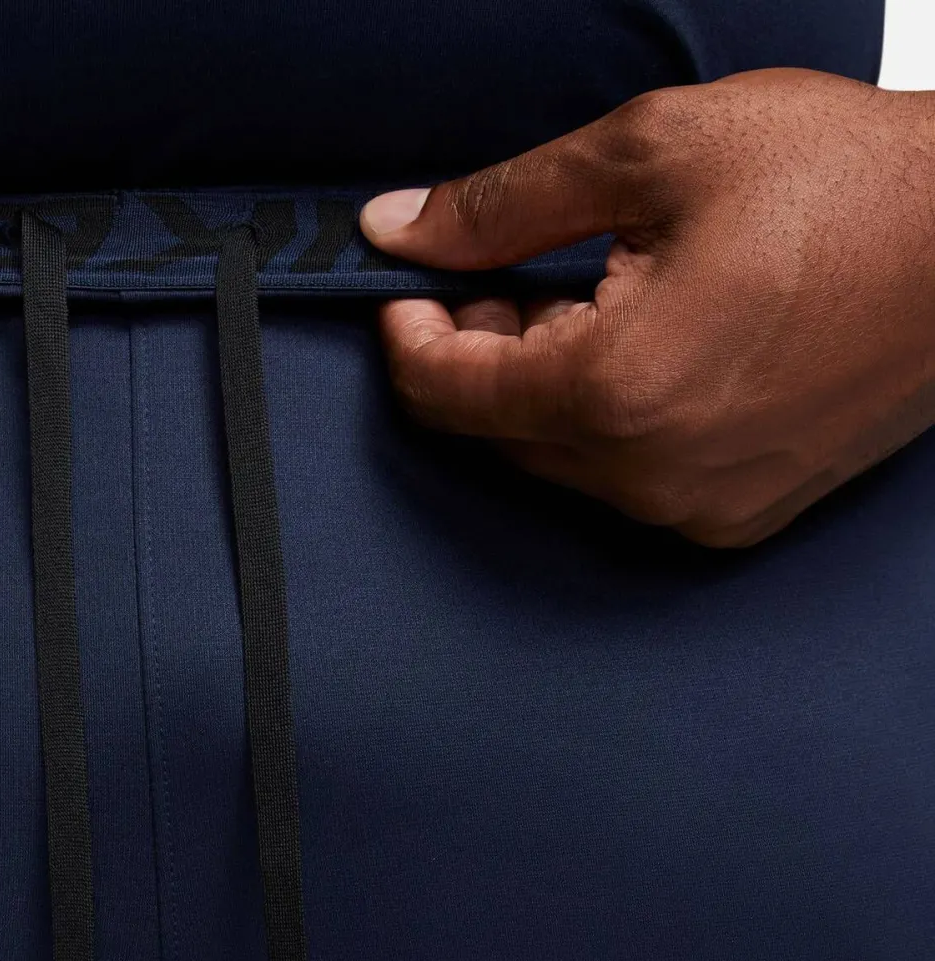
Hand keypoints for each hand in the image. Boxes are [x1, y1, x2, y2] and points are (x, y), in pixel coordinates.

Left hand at [360, 69, 934, 547]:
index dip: (411, 334)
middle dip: (484, 352)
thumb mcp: (655, 153)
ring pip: (561, 456)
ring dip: (548, 384)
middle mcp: (649, 476)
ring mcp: (697, 508)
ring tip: (596, 295)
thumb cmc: (849, 184)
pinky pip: (628, 478)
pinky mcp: (737, 515)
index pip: (447, 393)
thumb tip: (402, 228)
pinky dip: (612, 419)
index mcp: (616, 393)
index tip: (411, 289)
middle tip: (508, 275)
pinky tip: (651, 347)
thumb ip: (505, 205)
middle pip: (499, 431)